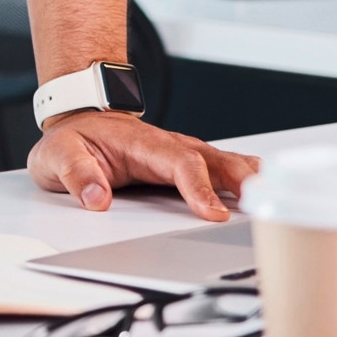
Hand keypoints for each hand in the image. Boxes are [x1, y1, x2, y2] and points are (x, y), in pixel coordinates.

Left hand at [28, 111, 258, 221]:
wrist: (78, 124)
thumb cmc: (72, 141)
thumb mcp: (57, 155)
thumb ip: (76, 174)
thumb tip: (96, 198)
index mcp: (142, 143)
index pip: (179, 163)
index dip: (198, 187)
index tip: (213, 212)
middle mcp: (169, 145)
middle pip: (214, 159)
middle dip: (242, 181)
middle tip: (265, 204)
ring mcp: (182, 153)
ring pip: (224, 162)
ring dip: (251, 178)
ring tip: (278, 198)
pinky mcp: (187, 164)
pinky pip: (222, 169)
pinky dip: (246, 179)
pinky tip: (266, 191)